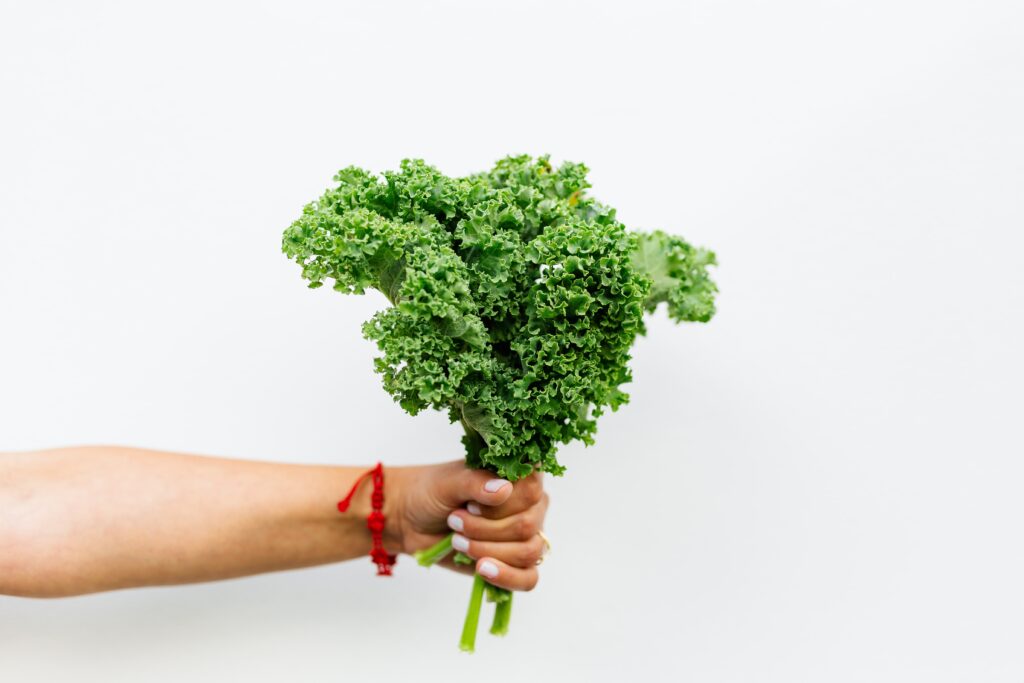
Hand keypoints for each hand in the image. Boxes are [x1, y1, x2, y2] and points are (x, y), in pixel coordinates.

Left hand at [387, 460, 548, 591]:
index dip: (503, 503)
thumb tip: (504, 489)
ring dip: (487, 550)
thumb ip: (476, 483)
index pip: (532, 490)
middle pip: (527, 525)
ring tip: (458, 541)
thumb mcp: (449, 482)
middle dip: (486, 529)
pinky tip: (482, 569)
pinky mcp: (515, 564)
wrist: (410, 519)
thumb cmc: (432, 492)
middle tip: (455, 520)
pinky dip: (506, 577)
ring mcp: (525, 536)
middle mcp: (530, 506)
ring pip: (528, 552)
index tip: (472, 505)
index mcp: (519, 477)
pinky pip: (528, 578)